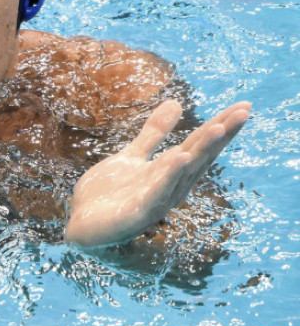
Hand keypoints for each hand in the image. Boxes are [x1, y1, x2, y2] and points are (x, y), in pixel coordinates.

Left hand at [65, 99, 250, 247]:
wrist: (79, 222)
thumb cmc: (108, 194)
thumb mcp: (132, 156)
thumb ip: (154, 133)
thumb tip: (176, 103)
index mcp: (169, 172)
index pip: (198, 144)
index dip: (220, 125)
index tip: (244, 106)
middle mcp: (169, 186)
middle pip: (199, 156)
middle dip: (220, 134)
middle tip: (244, 112)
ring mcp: (156, 200)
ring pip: (183, 173)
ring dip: (201, 150)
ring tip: (217, 128)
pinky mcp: (138, 212)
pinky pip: (157, 192)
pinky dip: (169, 175)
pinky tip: (181, 157)